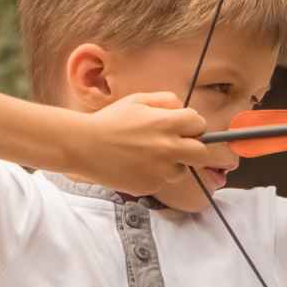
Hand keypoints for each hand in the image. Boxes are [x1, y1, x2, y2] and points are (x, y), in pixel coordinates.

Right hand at [70, 92, 210, 195]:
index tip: (186, 127)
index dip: (193, 125)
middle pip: (204, 153)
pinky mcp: (152, 186)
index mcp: (167, 124)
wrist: (83, 146)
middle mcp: (168, 148)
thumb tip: (185, 110)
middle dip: (197, 149)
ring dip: (174, 163)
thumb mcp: (137, 101)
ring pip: (183, 169)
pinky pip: (164, 181)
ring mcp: (161, 170)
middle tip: (183, 146)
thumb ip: (166, 101)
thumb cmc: (110, 121)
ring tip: (148, 154)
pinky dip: (156, 174)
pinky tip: (138, 165)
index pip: (200, 124)